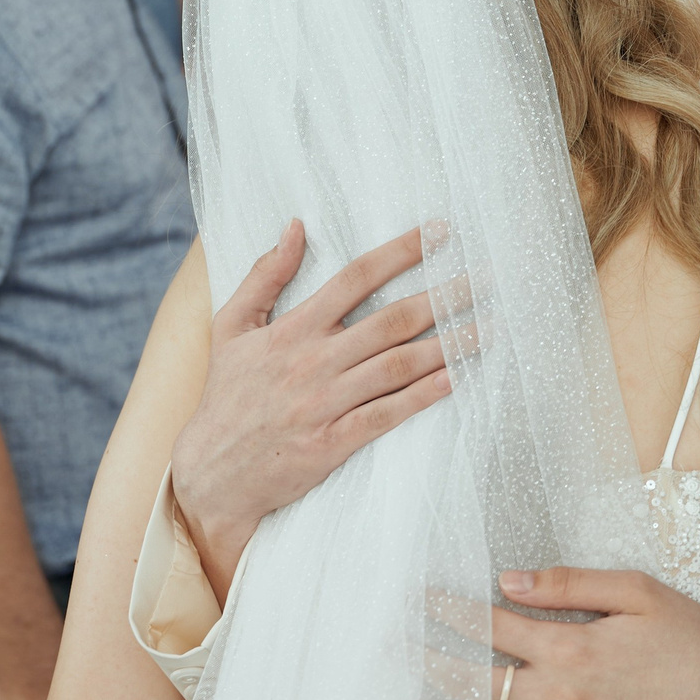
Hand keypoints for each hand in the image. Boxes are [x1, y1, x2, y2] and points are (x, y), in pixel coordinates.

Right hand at [169, 222, 454, 596]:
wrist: (210, 473)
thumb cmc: (226, 396)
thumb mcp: (231, 327)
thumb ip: (264, 276)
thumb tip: (294, 226)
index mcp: (292, 329)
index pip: (355, 278)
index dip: (400, 252)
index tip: (439, 233)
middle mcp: (313, 361)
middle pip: (390, 321)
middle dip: (442, 297)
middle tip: (487, 279)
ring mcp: (324, 403)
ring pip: (396, 366)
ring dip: (447, 345)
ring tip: (488, 328)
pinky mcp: (332, 442)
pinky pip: (386, 415)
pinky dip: (421, 397)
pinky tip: (455, 381)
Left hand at [426, 567, 699, 699]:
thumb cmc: (694, 643)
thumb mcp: (638, 593)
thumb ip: (569, 584)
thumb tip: (508, 579)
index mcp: (572, 646)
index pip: (492, 626)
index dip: (451, 612)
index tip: (420, 601)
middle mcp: (560, 695)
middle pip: (478, 680)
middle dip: (431, 662)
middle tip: (394, 651)